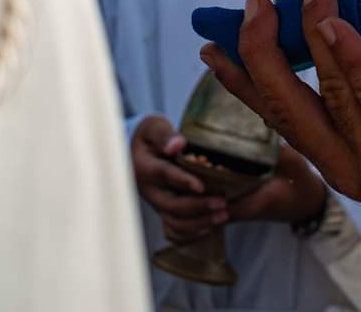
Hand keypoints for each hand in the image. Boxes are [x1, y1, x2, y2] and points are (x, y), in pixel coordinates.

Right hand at [131, 115, 228, 242]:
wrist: (138, 150)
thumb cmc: (151, 135)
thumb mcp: (154, 127)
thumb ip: (164, 135)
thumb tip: (177, 145)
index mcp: (144, 167)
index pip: (164, 175)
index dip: (182, 181)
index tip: (201, 186)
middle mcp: (148, 190)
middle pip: (171, 205)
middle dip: (198, 206)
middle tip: (222, 203)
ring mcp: (154, 203)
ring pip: (174, 221)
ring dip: (198, 222)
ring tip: (222, 215)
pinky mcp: (161, 211)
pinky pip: (173, 230)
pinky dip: (190, 233)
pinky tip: (209, 227)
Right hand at [200, 0, 360, 223]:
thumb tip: (338, 7)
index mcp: (340, 157)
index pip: (277, 117)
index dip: (240, 82)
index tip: (212, 46)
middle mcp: (349, 172)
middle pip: (286, 108)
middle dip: (260, 53)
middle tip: (253, 6)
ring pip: (329, 94)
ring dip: (313, 35)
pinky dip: (351, 56)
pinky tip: (334, 23)